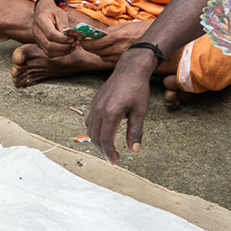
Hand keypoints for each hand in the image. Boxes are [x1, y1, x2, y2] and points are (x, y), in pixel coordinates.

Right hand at [30, 0, 78, 54]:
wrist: (42, 12)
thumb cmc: (52, 12)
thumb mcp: (60, 13)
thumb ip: (64, 24)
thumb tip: (69, 35)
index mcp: (41, 20)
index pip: (50, 34)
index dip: (63, 39)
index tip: (72, 38)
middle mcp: (36, 31)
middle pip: (49, 45)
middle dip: (64, 47)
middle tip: (74, 43)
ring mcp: (36, 39)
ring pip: (49, 51)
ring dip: (62, 52)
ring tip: (72, 46)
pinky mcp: (40, 44)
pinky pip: (49, 53)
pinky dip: (59, 54)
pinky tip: (67, 49)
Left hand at [75, 18, 141, 61]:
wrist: (155, 38)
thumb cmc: (140, 28)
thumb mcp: (123, 25)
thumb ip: (109, 30)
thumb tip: (96, 33)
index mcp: (117, 37)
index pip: (95, 44)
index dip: (86, 44)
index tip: (83, 41)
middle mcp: (118, 48)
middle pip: (97, 52)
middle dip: (91, 48)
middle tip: (87, 43)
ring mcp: (122, 56)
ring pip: (103, 58)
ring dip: (99, 52)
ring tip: (100, 46)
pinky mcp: (125, 60)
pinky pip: (111, 61)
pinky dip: (107, 56)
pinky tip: (109, 51)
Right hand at [85, 46, 158, 162]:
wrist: (130, 69)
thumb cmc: (138, 89)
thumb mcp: (140, 111)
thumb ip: (135, 132)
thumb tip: (134, 151)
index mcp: (110, 113)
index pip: (105, 140)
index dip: (109, 153)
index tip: (115, 161)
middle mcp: (99, 110)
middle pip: (95, 137)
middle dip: (103, 150)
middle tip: (113, 158)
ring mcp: (94, 105)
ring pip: (90, 130)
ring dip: (97, 142)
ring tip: (108, 148)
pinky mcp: (94, 102)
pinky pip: (90, 121)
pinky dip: (94, 131)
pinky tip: (103, 133)